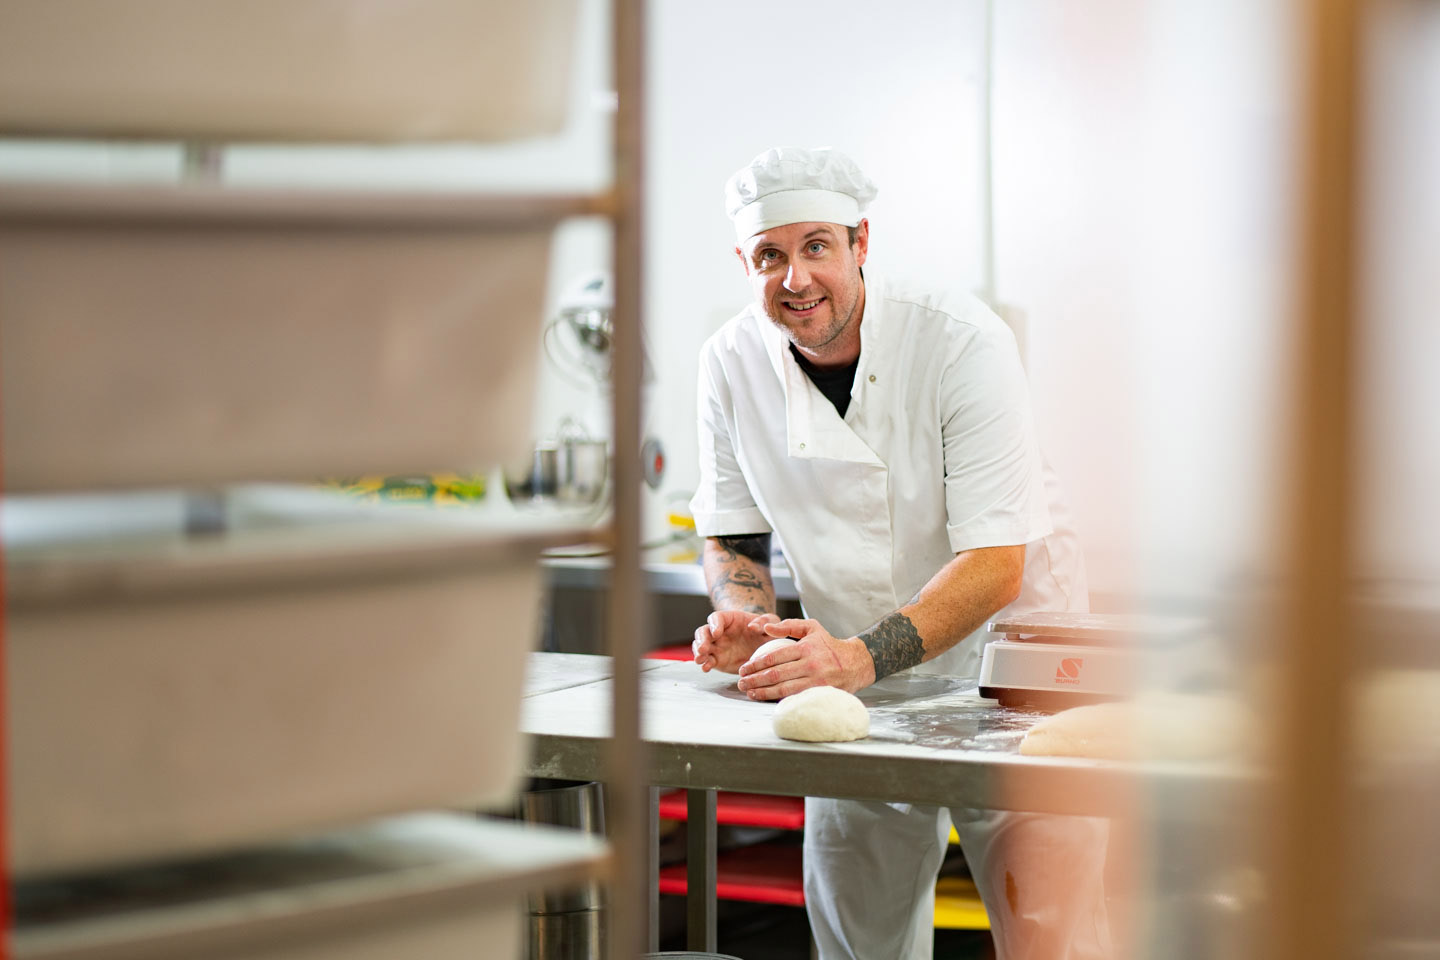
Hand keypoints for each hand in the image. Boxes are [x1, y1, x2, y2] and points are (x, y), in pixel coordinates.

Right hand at [692, 610, 780, 672]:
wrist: (763, 646)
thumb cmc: (766, 629)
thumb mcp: (771, 622)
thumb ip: (766, 621)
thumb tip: (753, 627)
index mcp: (730, 619)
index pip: (716, 618)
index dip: (714, 624)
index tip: (717, 633)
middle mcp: (719, 632)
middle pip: (703, 632)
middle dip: (701, 640)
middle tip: (703, 649)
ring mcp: (716, 646)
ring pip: (700, 645)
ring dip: (698, 652)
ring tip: (700, 660)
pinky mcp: (717, 659)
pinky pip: (707, 661)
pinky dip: (705, 664)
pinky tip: (706, 668)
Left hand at [735, 618, 876, 699]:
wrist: (856, 663)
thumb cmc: (829, 645)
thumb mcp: (812, 628)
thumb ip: (788, 626)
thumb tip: (766, 628)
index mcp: (806, 648)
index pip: (774, 657)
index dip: (755, 664)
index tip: (743, 669)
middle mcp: (810, 665)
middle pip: (775, 675)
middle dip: (754, 680)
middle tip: (741, 683)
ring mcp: (816, 681)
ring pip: (783, 689)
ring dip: (762, 692)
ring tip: (749, 693)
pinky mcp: (819, 693)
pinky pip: (795, 698)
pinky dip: (778, 700)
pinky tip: (767, 700)